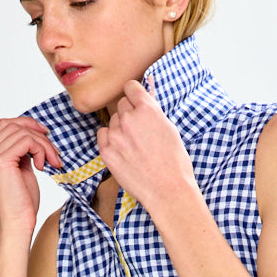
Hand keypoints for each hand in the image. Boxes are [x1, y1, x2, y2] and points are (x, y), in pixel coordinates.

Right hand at [0, 116, 61, 240]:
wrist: (16, 228)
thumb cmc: (20, 208)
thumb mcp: (20, 174)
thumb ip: (20, 155)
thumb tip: (33, 139)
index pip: (3, 128)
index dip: (26, 126)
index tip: (45, 137)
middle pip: (11, 125)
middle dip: (36, 133)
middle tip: (52, 149)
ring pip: (21, 132)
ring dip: (42, 144)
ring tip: (51, 161)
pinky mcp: (0, 162)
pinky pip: (26, 140)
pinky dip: (40, 149)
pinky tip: (44, 166)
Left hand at [96, 79, 196, 215]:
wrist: (167, 190)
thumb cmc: (174, 163)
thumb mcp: (169, 129)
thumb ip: (153, 113)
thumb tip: (144, 101)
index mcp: (147, 109)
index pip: (130, 86)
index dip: (134, 95)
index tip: (135, 102)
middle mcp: (129, 119)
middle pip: (121, 104)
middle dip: (129, 114)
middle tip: (139, 131)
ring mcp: (116, 136)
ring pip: (112, 121)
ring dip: (120, 129)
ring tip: (133, 146)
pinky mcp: (107, 152)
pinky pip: (102, 136)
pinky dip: (109, 141)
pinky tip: (122, 151)